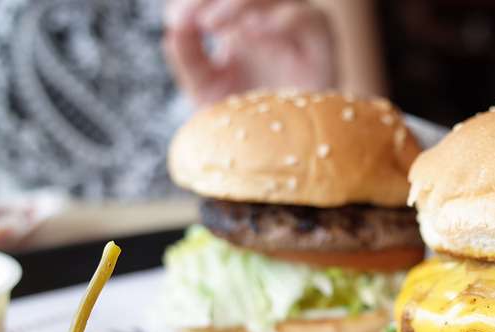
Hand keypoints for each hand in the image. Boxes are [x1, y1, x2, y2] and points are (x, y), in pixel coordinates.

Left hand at [163, 0, 336, 106]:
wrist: (282, 153)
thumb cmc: (247, 120)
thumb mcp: (207, 91)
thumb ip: (190, 60)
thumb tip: (173, 30)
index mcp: (238, 20)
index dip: (194, 1)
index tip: (176, 22)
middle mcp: (268, 17)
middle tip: (195, 21)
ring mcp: (296, 28)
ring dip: (240, 2)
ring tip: (213, 26)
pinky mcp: (321, 46)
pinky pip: (309, 18)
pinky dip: (281, 19)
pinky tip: (252, 33)